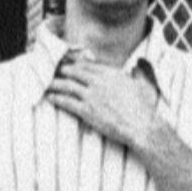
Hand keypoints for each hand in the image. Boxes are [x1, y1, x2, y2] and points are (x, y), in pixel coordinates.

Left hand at [43, 53, 164, 150]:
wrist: (141, 127)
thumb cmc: (145, 109)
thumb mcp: (145, 85)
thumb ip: (140, 72)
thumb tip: (138, 64)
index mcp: (112, 73)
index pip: (87, 65)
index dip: (75, 63)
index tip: (67, 64)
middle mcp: (99, 81)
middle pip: (74, 71)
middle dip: (61, 70)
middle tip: (52, 71)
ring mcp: (92, 95)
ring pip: (67, 85)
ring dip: (55, 83)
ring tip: (46, 83)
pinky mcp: (87, 110)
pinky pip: (67, 101)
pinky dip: (56, 98)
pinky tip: (50, 97)